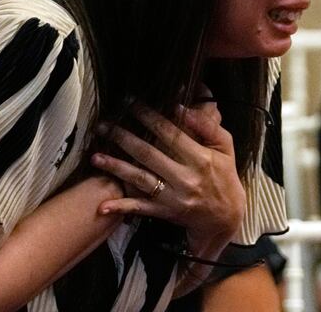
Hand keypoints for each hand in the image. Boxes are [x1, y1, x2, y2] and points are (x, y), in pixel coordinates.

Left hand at [91, 103, 245, 257]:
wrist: (226, 216)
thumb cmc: (224, 176)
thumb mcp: (225, 147)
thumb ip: (207, 126)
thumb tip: (181, 107)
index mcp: (200, 158)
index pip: (170, 133)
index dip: (149, 116)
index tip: (131, 103)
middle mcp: (185, 178)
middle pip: (148, 153)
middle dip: (123, 137)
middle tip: (103, 125)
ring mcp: (173, 197)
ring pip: (140, 179)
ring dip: (115, 167)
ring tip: (94, 157)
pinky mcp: (165, 212)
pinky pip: (140, 208)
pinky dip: (121, 207)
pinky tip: (102, 206)